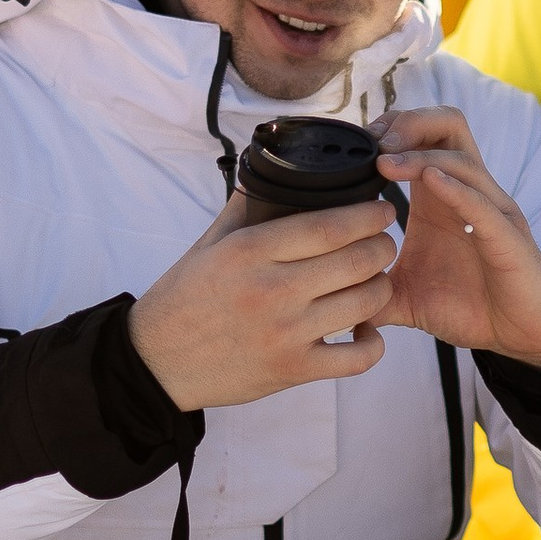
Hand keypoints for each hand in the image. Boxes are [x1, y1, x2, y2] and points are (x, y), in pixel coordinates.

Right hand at [128, 198, 397, 409]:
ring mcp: (285, 333)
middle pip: (357, 260)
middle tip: (384, 241)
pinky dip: (372, 343)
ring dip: (380, 287)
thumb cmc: (184, 298)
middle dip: (383, 245)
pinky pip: (358, 358)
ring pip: (366, 303)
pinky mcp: (293, 370)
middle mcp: (271, 290)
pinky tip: (364, 330)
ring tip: (374, 279)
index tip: (383, 209)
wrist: (156, 362)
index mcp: (249, 251)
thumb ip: (246, 207)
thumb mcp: (208, 244)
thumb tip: (278, 170)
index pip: (328, 226)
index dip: (368, 215)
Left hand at [375, 109, 540, 368]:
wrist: (519, 336)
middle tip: (375, 143)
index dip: (390, 129)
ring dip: (422, 153)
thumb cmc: (471, 307)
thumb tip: (327, 306)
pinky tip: (429, 180)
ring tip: (386, 161)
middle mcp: (469, 194)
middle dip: (409, 123)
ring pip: (462, 158)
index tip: (355, 147)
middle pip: (448, 125)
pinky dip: (455, 188)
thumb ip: (369, 293)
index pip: (423, 136)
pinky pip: (482, 204)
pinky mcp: (508, 238)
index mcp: (442, 198)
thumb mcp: (406, 298)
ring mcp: (492, 212)